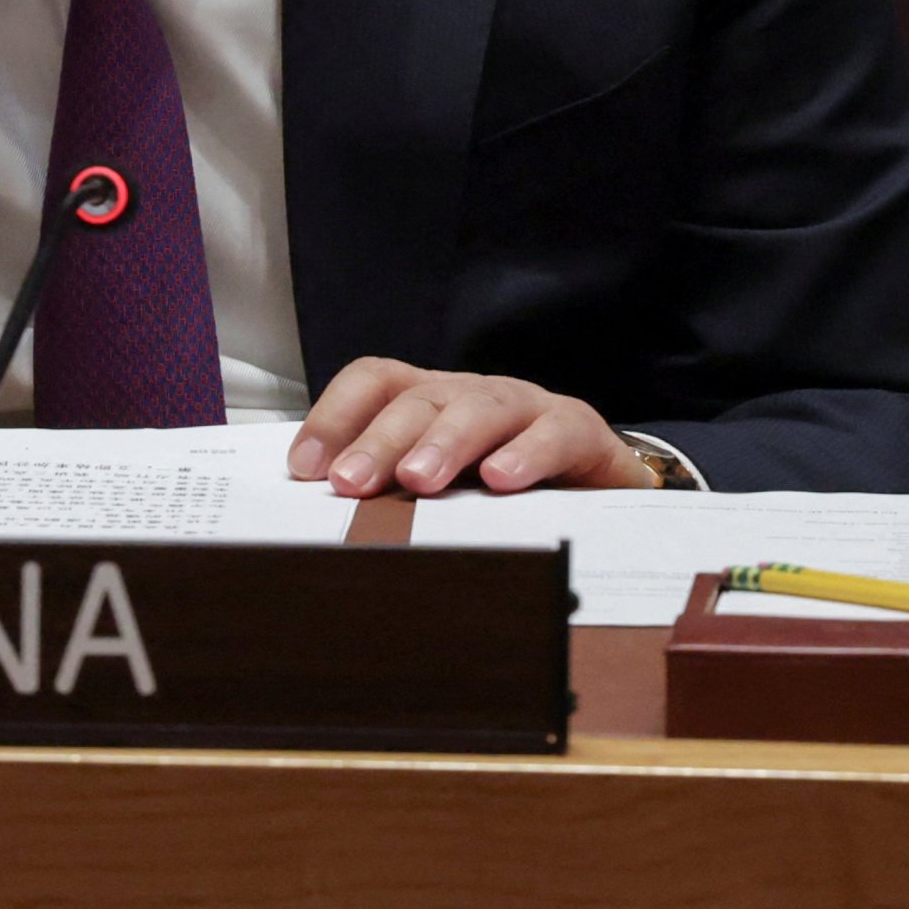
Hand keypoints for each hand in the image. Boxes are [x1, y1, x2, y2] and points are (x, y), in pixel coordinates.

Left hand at [282, 357, 661, 498]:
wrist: (603, 491)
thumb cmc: (505, 491)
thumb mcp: (444, 491)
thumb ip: (393, 496)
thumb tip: (326, 526)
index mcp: (430, 400)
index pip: (374, 382)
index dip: (335, 417)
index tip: (305, 469)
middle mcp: (470, 393)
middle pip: (418, 400)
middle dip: (380, 441)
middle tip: (351, 483)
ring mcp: (525, 406)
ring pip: (478, 409)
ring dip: (444, 443)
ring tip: (419, 480)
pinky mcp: (578, 428)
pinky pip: (553, 433)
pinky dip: (526, 454)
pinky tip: (501, 480)